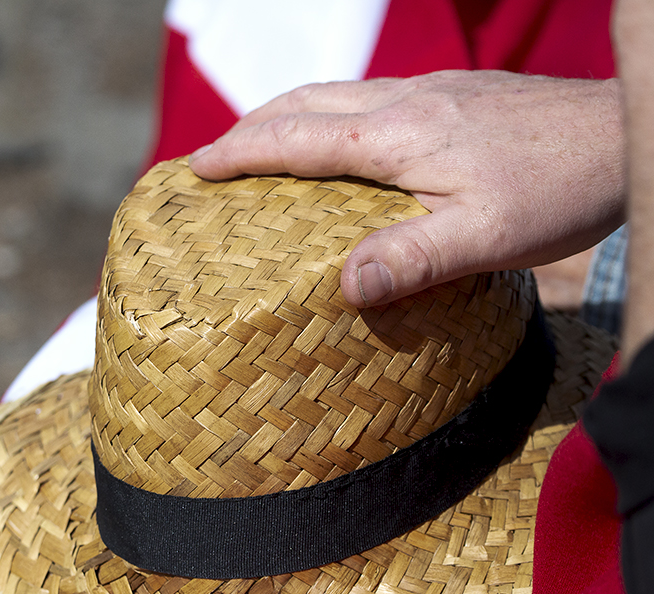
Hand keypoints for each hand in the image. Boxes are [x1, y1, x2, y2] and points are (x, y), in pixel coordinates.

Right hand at [189, 71, 624, 306]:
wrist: (623, 133)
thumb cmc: (558, 188)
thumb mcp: (485, 237)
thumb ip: (412, 259)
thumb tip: (342, 287)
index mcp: (396, 135)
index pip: (296, 138)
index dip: (240, 152)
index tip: (196, 166)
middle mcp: (404, 102)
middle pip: (304, 102)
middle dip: (250, 126)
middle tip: (213, 156)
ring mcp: (431, 92)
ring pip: (336, 94)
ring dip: (286, 115)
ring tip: (261, 143)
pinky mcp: (456, 94)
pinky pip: (368, 97)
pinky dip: (328, 115)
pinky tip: (344, 139)